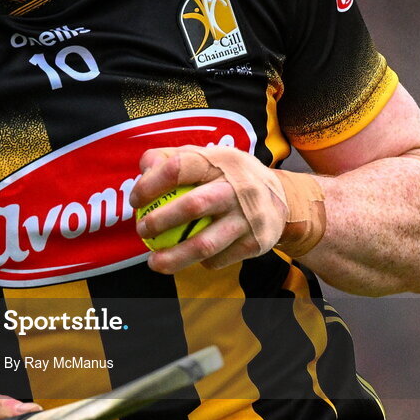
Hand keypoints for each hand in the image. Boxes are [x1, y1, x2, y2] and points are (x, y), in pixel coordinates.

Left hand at [130, 145, 288, 273]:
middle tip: (141, 230)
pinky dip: (199, 261)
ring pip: (205, 243)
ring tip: (153, 262)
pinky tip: (187, 259)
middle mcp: (238, 188)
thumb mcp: (207, 156)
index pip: (179, 167)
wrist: (283, 198)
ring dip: (174, 257)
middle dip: (160, 221)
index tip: (136, 200)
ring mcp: (248, 217)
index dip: (151, 184)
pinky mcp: (256, 243)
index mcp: (221, 161)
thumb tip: (144, 170)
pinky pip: (219, 258)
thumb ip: (171, 157)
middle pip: (193, 206)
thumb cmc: (229, 176)